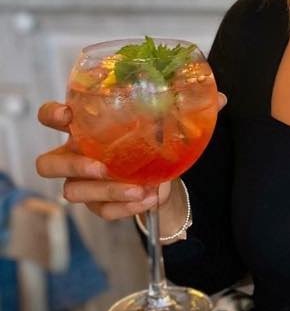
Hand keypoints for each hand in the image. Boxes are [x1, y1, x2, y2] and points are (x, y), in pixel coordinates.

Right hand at [35, 93, 226, 220]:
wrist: (162, 174)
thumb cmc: (154, 140)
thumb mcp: (169, 122)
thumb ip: (189, 109)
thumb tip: (220, 98)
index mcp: (87, 126)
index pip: (52, 116)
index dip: (52, 115)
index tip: (68, 114)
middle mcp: (77, 154)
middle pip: (48, 164)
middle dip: (70, 164)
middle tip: (101, 165)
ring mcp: (84, 183)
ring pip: (73, 193)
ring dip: (106, 191)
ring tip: (138, 189)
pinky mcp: (99, 205)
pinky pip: (103, 211)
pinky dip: (126, 208)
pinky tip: (149, 199)